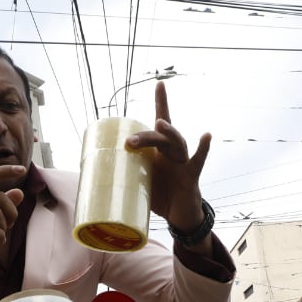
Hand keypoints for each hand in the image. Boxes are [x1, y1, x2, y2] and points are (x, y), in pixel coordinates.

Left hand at [125, 81, 211, 233]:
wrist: (180, 218)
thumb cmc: (161, 198)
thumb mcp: (140, 185)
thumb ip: (126, 177)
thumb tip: (96, 180)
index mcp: (159, 152)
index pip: (160, 123)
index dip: (162, 103)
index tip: (160, 83)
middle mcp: (172, 153)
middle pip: (161, 136)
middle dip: (146, 136)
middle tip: (129, 142)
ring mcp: (183, 163)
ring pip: (177, 144)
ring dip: (169, 133)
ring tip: (160, 124)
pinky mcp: (192, 176)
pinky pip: (198, 161)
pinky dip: (202, 149)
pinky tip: (206, 135)